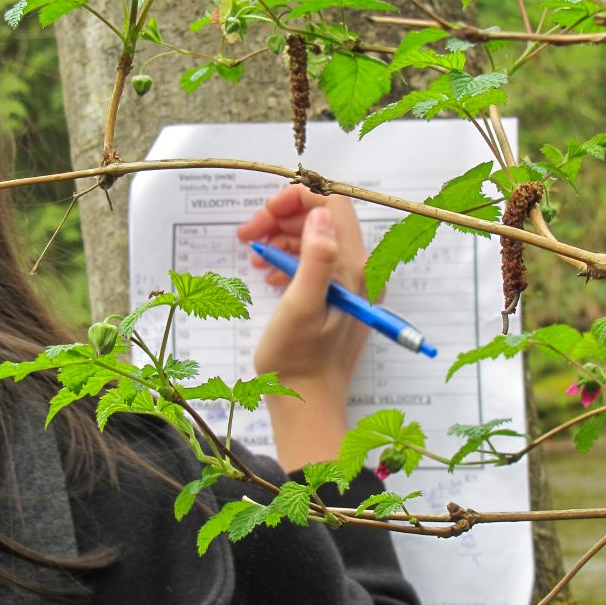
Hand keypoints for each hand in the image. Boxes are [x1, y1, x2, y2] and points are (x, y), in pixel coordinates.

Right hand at [237, 186, 368, 469]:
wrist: (306, 403)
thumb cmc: (298, 361)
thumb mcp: (301, 305)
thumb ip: (315, 258)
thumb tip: (320, 213)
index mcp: (355, 269)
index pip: (334, 206)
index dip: (297, 201)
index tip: (264, 214)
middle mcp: (358, 272)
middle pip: (323, 219)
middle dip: (283, 218)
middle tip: (247, 235)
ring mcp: (347, 286)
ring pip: (315, 239)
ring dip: (281, 238)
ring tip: (253, 255)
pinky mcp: (335, 299)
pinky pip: (313, 263)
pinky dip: (287, 259)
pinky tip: (268, 274)